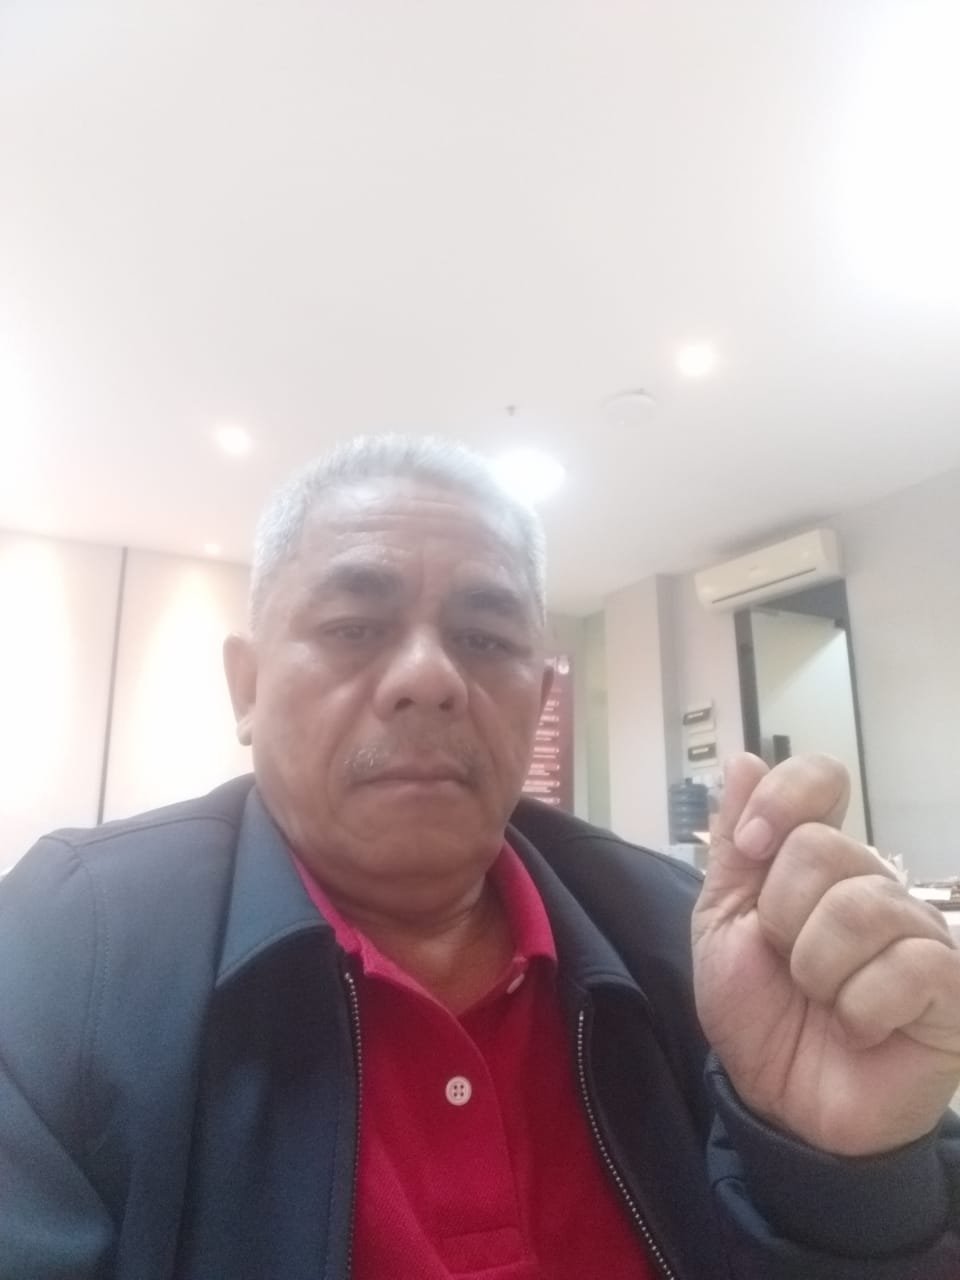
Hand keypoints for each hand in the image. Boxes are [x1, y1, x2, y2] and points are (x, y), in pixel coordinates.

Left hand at [692, 753, 959, 1155]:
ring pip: (860, 906)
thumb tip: (744, 760)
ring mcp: (918, 932)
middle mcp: (874, 884)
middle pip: (823, 847)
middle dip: (782, 916)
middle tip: (787, 963)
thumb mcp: (723, 924)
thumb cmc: (758, 1014)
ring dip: (817, 968)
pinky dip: (861, 1007)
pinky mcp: (950, 986)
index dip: (781, 802)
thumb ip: (734, 846)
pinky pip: (907, 966)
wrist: (781, 1105)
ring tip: (823, 1000)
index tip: (751, 849)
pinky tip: (860, 1029)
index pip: (821, 779)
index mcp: (817, 863)